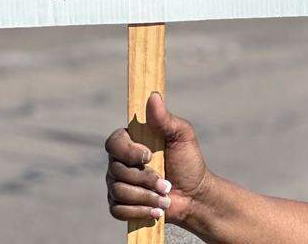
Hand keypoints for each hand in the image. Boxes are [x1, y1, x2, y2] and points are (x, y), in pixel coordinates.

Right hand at [106, 92, 211, 226]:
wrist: (194, 195)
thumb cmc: (188, 162)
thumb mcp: (182, 136)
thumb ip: (165, 119)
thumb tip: (153, 96)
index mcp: (131, 142)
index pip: (113, 142)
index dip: (128, 151)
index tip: (148, 156)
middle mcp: (119, 161)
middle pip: (116, 170)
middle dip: (145, 180)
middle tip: (166, 184)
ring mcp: (117, 183)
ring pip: (118, 191)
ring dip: (146, 197)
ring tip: (165, 198)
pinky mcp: (120, 204)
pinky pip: (117, 210)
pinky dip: (139, 212)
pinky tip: (156, 211)